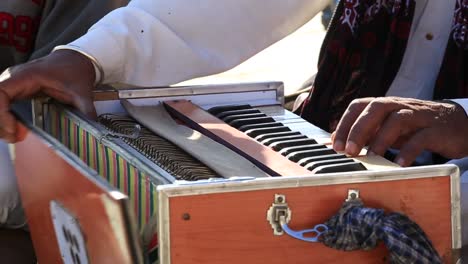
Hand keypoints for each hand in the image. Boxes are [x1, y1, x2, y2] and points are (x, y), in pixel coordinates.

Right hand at [0, 50, 95, 141]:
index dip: (2, 113)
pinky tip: (16, 130)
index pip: (1, 92)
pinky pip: (3, 103)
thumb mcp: (82, 91)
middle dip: (1, 122)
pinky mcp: (16, 90)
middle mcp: (15, 78)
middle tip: (15, 137)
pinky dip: (6, 117)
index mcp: (27, 76)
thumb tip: (93, 125)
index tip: (14, 128)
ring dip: (2, 121)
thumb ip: (86, 108)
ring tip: (15, 136)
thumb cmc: (74, 71)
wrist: (75, 60)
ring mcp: (13, 83)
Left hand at [331, 97, 467, 165]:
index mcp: (384, 104)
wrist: (455, 124)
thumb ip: (363, 131)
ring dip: (381, 139)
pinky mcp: (435, 130)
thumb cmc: (414, 126)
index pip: (358, 106)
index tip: (336, 145)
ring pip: (397, 120)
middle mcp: (399, 106)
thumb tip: (335, 139)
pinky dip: (408, 151)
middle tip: (350, 151)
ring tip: (372, 157)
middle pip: (375, 108)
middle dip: (359, 129)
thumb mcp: (386, 126)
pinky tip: (399, 164)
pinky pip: (421, 138)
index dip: (345, 124)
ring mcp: (418, 116)